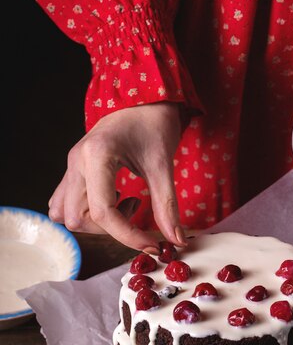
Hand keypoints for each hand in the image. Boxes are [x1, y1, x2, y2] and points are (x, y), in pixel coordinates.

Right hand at [48, 102, 186, 250]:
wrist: (144, 100)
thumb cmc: (154, 125)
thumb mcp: (163, 165)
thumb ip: (167, 205)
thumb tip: (177, 241)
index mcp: (97, 155)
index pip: (103, 212)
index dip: (128, 236)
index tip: (152, 244)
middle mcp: (76, 161)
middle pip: (78, 219)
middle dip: (110, 230)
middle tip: (138, 212)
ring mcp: (71, 166)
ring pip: (66, 215)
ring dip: (96, 222)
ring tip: (125, 202)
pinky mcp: (73, 170)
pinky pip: (64, 204)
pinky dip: (85, 212)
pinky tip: (111, 199)